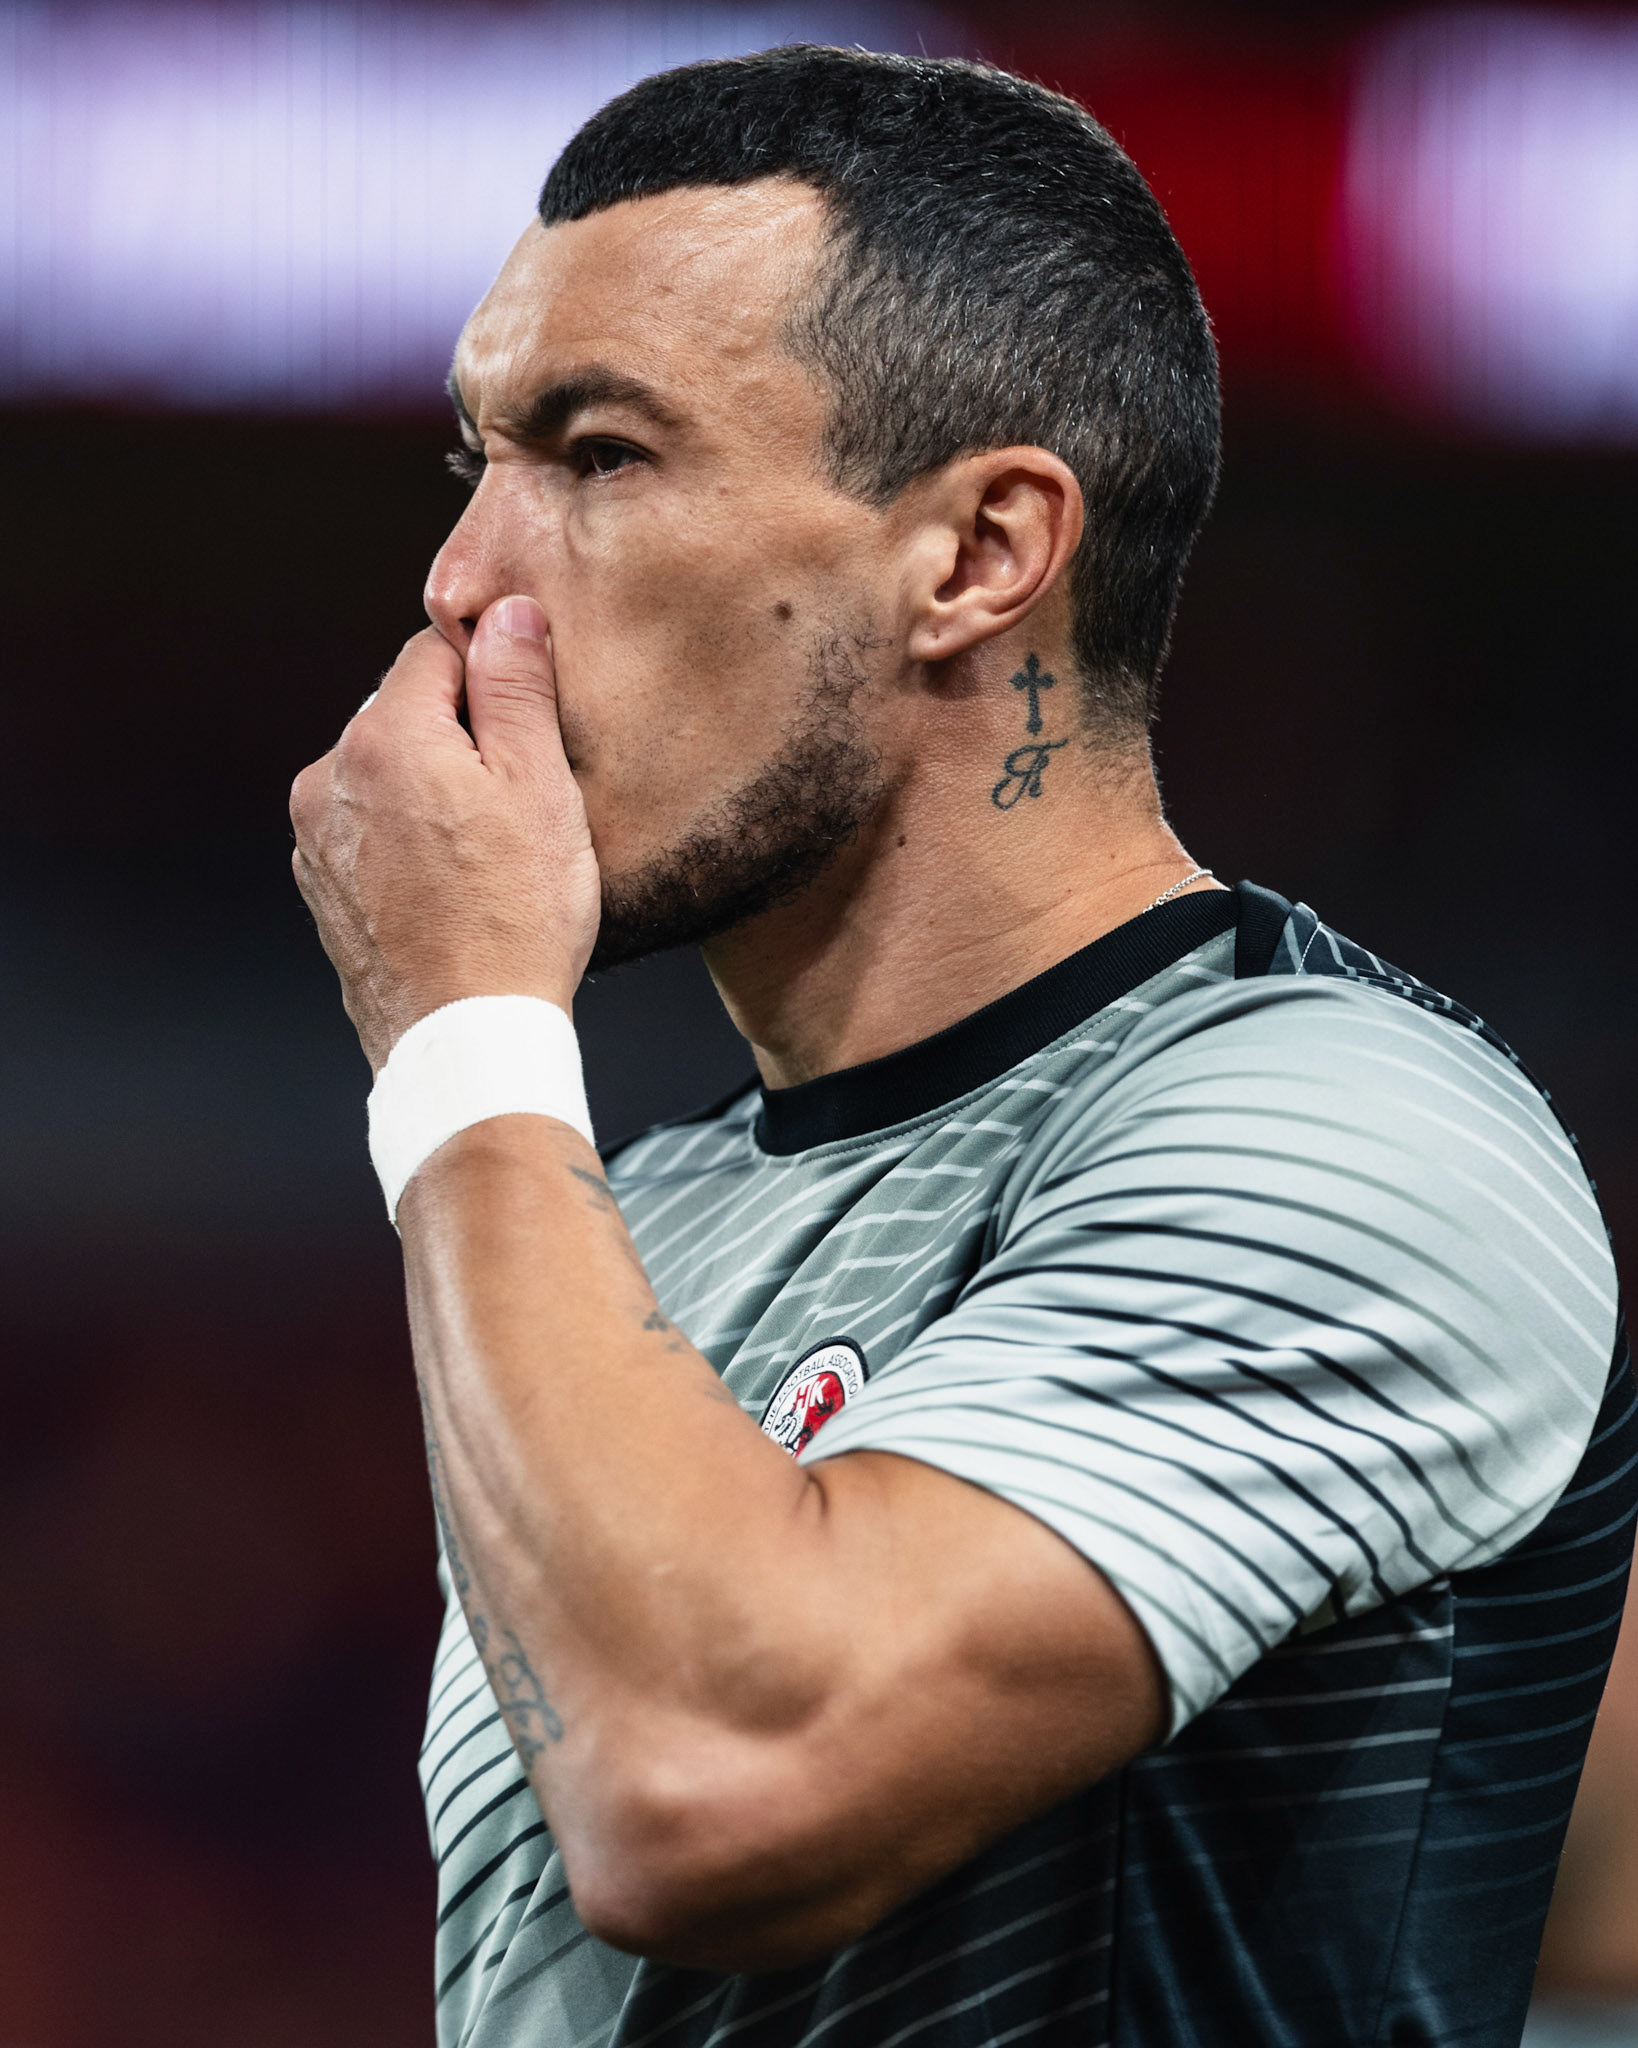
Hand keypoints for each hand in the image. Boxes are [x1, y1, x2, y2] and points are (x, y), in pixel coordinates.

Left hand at [290, 596, 600, 1072]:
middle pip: (405, 712)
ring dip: (430, 791)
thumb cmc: (515, 919)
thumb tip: (506, 613)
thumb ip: (517, 688)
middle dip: (459, 738)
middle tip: (517, 803)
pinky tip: (452, 887)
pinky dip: (405, 842)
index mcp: (385, 736)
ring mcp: (314, 838)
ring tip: (485, 855)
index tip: (527, 731)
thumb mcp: (540, 788)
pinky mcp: (319, 888)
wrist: (464, 1038)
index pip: (435, 651)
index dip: (491, 680)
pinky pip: (366, 832)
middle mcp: (330, 776)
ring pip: (385, 774)